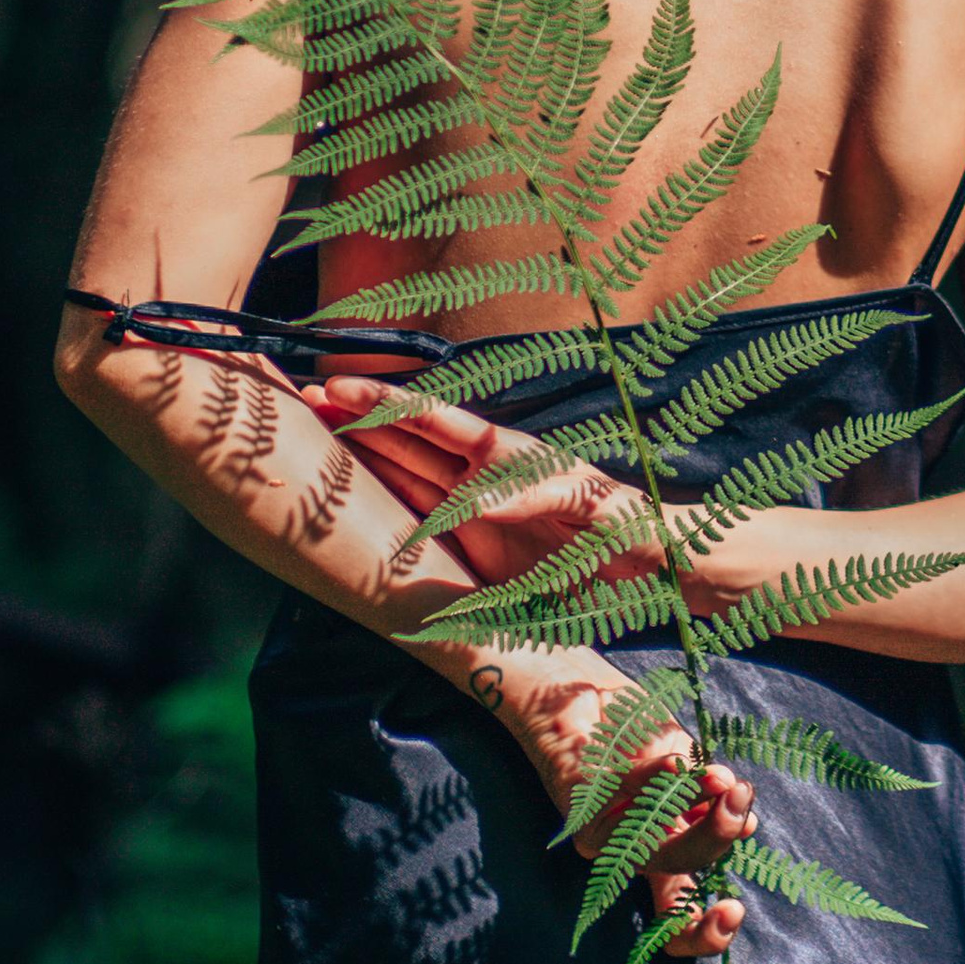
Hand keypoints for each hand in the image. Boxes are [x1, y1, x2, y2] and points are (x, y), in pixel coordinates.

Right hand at [299, 375, 673, 591]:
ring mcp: (478, 513)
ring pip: (404, 475)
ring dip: (359, 455)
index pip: (437, 420)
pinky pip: (420, 522)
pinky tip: (346, 498)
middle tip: (299, 398)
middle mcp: (486, 477)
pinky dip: (382, 506)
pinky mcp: (478, 551)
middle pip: (407, 439)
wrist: (666, 574)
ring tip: (308, 432)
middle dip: (355, 417)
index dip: (388, 402)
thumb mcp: (602, 509)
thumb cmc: (641, 531)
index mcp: (512, 456)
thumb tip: (474, 496)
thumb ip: (545, 496)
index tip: (341, 388)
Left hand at [435, 639, 751, 963]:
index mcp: (661, 849)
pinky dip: (656, 775)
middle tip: (740, 803)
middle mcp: (628, 852)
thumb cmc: (637, 729)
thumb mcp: (687, 764)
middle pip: (676, 873)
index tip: (735, 912)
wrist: (579, 689)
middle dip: (715, 840)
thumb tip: (746, 827)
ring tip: (721, 776)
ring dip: (693, 804)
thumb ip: (708, 799)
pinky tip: (673, 759)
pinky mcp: (577, 806)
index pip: (678, 913)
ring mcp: (601, 833)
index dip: (703, 931)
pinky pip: (626, 798)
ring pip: (652, 841)